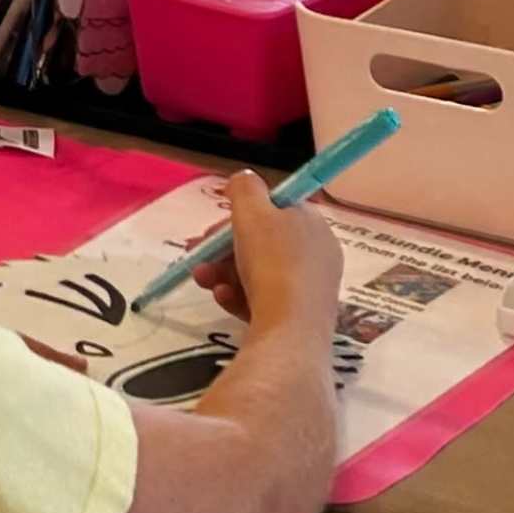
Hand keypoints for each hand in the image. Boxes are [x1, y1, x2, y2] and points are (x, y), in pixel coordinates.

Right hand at [193, 174, 340, 331]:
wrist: (289, 332)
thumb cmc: (272, 263)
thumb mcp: (252, 212)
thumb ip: (245, 188)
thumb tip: (244, 179)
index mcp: (313, 224)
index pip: (275, 208)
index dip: (240, 214)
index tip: (212, 227)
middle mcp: (317, 254)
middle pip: (262, 242)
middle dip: (223, 247)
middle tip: (197, 254)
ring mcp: (310, 289)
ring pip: (258, 272)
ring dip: (223, 272)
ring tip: (203, 280)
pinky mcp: (299, 319)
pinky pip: (263, 299)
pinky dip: (239, 296)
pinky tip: (223, 299)